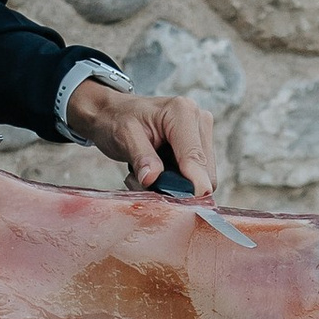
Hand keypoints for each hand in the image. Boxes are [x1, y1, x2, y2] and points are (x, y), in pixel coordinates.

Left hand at [66, 80, 220, 199]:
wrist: (114, 113)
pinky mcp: (201, 146)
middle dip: (178, 187)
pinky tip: (158, 172)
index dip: (192, 185)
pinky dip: (177, 182)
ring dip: (176, 186)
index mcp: (183, 112)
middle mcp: (199, 120)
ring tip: (149, 175)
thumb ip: (141, 158)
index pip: (195, 157)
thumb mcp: (123, 137)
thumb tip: (153, 179)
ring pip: (203, 178)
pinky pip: (196, 177)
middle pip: (204, 172)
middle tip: (147, 182)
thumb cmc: (117, 120)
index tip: (184, 205)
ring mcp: (202, 133)